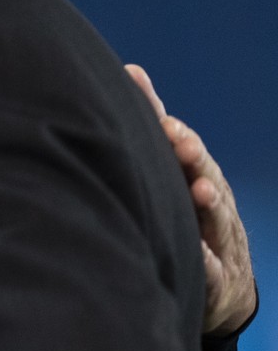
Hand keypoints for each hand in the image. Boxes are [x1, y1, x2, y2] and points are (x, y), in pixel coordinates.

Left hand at [126, 64, 256, 335]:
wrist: (219, 282)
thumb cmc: (184, 215)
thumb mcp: (166, 172)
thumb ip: (149, 126)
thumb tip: (131, 69)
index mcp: (186, 173)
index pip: (174, 140)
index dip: (163, 120)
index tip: (146, 96)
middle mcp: (206, 198)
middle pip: (203, 170)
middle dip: (192, 154)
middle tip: (176, 140)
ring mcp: (216, 236)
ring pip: (217, 214)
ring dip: (209, 200)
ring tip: (201, 191)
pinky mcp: (218, 277)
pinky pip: (212, 269)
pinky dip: (206, 261)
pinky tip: (199, 254)